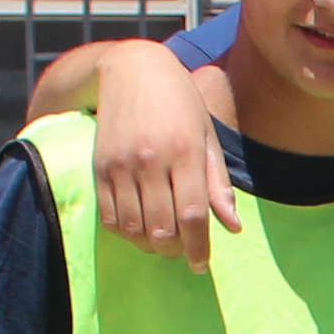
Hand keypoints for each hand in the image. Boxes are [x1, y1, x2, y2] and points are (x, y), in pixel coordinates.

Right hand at [91, 41, 232, 266]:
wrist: (131, 69)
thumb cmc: (180, 103)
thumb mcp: (207, 137)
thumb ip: (218, 185)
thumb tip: (233, 228)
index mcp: (185, 152)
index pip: (192, 215)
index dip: (198, 248)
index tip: (200, 264)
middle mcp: (151, 160)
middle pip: (161, 228)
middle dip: (175, 250)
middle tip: (183, 251)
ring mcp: (121, 165)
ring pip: (133, 228)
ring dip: (150, 245)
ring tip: (163, 241)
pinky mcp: (100, 168)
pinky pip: (110, 217)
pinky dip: (126, 233)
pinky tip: (140, 228)